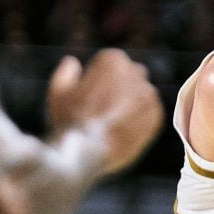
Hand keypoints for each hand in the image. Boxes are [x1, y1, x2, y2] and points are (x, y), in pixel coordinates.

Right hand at [47, 49, 164, 174]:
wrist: (84, 153)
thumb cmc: (68, 120)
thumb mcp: (58, 91)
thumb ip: (66, 71)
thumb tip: (73, 63)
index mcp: (113, 60)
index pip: (111, 64)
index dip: (99, 79)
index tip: (90, 95)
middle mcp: (135, 73)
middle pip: (130, 76)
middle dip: (120, 88)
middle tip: (104, 108)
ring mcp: (148, 95)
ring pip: (141, 95)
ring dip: (131, 103)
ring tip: (111, 122)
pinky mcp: (156, 116)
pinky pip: (149, 113)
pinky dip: (139, 120)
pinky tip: (122, 130)